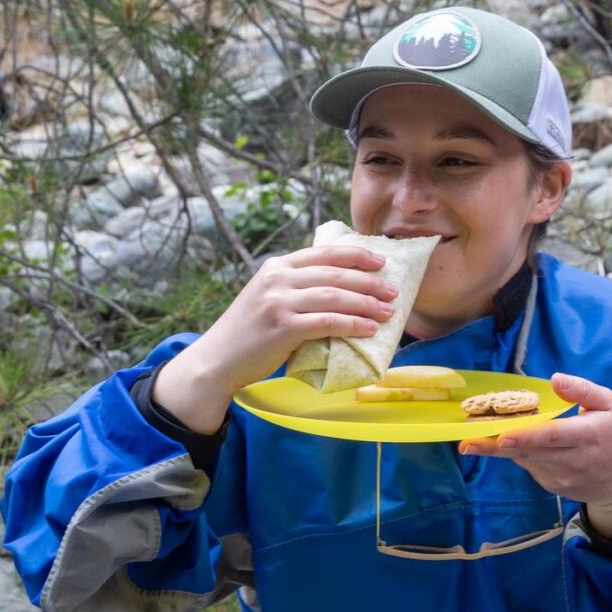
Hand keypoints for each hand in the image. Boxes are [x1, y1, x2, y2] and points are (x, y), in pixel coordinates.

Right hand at [154, 245, 397, 432]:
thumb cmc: (251, 332)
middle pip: (335, 274)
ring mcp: (278, 302)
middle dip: (369, 281)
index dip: (356, 255)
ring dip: (367, 303)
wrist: (218, 359)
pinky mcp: (282, 327)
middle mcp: (277, 279)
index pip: (324, 253)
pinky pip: (327, 322)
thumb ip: (297, 286)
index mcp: (277, 266)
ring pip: (335, 296)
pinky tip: (369, 329)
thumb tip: (343, 286)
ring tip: (388, 311)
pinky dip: (352, 324)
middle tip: (393, 291)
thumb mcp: (270, 297)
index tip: (381, 261)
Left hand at [458, 373, 611, 539]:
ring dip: (500, 449)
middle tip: (468, 441)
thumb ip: (583, 390)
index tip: (502, 435)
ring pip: (525, 460)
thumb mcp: (610, 405)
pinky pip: (530, 466)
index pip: (553, 436)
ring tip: (475, 439)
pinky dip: (518, 454)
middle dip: (496, 446)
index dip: (526, 436)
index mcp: (589, 436)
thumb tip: (555, 379)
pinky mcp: (553, 487)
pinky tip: (511, 443)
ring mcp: (562, 478)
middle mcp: (574, 461)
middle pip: (530, 452)